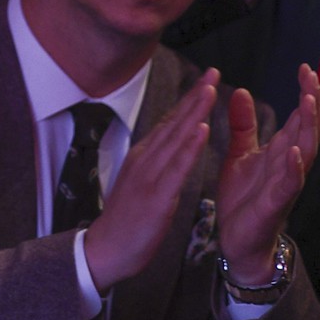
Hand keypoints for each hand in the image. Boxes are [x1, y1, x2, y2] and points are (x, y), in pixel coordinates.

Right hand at [83, 75, 216, 291]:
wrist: (107, 249)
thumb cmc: (127, 220)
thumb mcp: (140, 184)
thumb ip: (155, 164)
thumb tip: (170, 146)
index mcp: (143, 157)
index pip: (170, 123)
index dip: (189, 100)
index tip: (206, 79)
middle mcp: (145, 159)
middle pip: (174, 122)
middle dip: (195, 96)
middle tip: (212, 71)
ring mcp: (149, 175)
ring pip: (176, 137)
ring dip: (193, 111)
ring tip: (210, 89)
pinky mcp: (157, 194)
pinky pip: (177, 166)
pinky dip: (190, 145)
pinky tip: (201, 129)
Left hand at [217, 69, 319, 283]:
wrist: (236, 239)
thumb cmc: (243, 197)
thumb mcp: (240, 154)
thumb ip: (243, 126)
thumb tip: (242, 91)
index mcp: (280, 151)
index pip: (298, 117)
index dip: (305, 94)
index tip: (304, 68)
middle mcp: (288, 165)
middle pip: (308, 129)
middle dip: (312, 103)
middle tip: (311, 77)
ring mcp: (285, 184)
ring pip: (306, 152)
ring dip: (308, 128)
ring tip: (308, 103)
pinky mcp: (274, 203)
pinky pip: (289, 184)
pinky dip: (294, 167)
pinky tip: (294, 151)